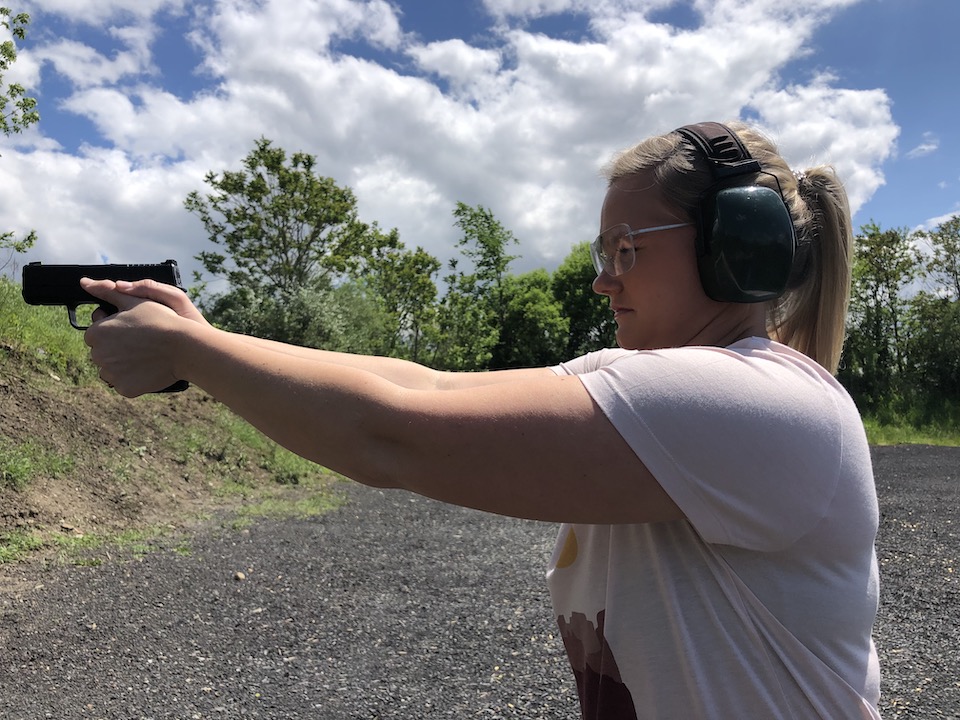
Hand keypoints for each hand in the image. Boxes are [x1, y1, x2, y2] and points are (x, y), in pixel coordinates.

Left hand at [81, 278, 190, 396]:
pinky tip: (147, 369)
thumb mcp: (133, 300)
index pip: (96, 334)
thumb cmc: (160, 320)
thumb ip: (106, 291)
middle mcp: (98, 355)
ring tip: (145, 356)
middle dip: (117, 348)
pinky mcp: (124, 388)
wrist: (184, 347)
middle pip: (103, 353)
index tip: (132, 330)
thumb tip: (84, 282)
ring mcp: (111, 374)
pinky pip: (124, 384)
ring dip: (123, 365)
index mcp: (96, 333)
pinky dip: (133, 379)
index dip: (114, 331)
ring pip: (111, 370)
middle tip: (141, 343)